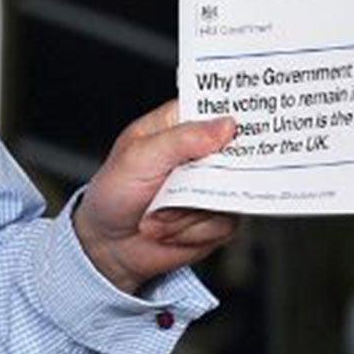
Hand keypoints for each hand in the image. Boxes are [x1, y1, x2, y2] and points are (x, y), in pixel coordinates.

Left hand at [73, 100, 238, 295]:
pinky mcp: (219, 217)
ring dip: (189, 211)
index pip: (219, 108)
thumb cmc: (113, 193)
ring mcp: (214, 186)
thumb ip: (180, 140)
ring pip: (232, 192)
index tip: (244, 123)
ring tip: (157, 210)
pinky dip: (191, 231)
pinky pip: (225, 223)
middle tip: (186, 183)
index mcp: (180, 126)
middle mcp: (203, 154)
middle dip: (212, 175)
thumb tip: (224, 125)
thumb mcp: (137, 158)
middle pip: (240, 152)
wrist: (108, 244)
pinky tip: (167, 228)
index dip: (239, 111)